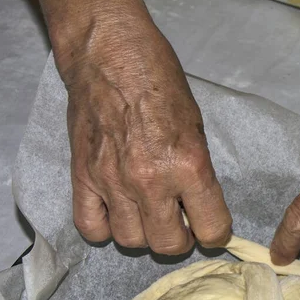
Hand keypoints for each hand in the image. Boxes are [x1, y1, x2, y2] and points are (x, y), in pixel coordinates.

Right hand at [59, 16, 231, 252]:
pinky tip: (117, 213)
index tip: (211, 227)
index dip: (216, 233)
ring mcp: (112, 182)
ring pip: (132, 241)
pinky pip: (91, 228)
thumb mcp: (197, 129)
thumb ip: (199, 175)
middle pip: (169, 245)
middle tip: (179, 222)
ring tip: (148, 213)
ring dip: (145, 233)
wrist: (109, 54)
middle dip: (181, 239)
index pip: (212, 229)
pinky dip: (106, 228)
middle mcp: (150, 181)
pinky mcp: (82, 178)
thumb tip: (200, 211)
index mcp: (188, 165)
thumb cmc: (161, 83)